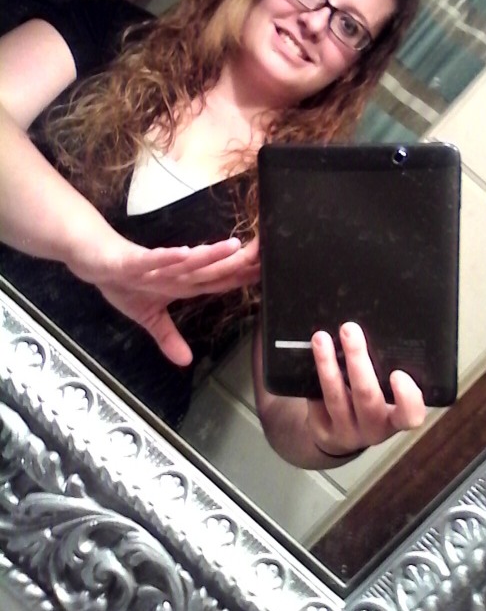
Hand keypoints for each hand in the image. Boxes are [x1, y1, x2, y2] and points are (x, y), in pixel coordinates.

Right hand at [70, 235, 259, 365]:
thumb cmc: (123, 282)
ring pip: (187, 261)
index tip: (266, 272)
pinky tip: (185, 254)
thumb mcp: (147, 317)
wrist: (93, 259)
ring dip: (210, 255)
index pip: (217, 282)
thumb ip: (168, 337)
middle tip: (263, 251)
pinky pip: (154, 259)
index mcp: (182, 284)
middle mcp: (174, 272)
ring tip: (233, 248)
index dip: (241, 279)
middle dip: (237, 262)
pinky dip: (168, 258)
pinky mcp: (134, 261)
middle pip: (210, 269)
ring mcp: (157, 265)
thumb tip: (185, 362)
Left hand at [307, 322, 425, 456]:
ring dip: (327, 364)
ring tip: (321, 338)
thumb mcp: (386, 395)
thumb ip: (385, 371)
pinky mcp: (322, 431)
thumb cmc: (371, 405)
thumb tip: (373, 325)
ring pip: (335, 397)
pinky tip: (309, 356)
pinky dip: (313, 376)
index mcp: (396, 418)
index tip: (398, 374)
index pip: (411, 415)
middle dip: (357, 359)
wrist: (343, 435)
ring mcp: (347, 432)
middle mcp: (374, 428)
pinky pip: (315, 401)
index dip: (407, 397)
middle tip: (349, 329)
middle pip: (366, 396)